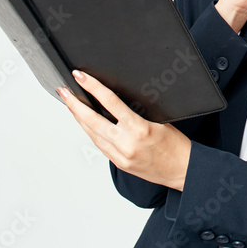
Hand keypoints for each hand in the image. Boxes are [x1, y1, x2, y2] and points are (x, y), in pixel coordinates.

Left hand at [58, 70, 190, 190]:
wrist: (183, 170)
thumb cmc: (176, 145)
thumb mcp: (160, 121)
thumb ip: (137, 113)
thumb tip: (116, 102)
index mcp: (139, 128)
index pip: (110, 102)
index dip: (93, 87)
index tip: (81, 77)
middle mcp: (126, 143)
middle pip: (91, 120)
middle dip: (74, 104)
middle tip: (64, 91)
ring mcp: (120, 155)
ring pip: (92, 134)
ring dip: (79, 118)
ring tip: (71, 105)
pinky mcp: (119, 163)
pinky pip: (100, 145)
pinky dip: (91, 132)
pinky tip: (86, 124)